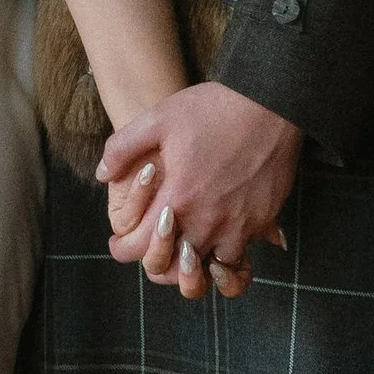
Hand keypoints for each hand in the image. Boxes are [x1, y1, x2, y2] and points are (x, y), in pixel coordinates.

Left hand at [99, 85, 299, 302]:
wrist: (272, 104)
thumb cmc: (213, 108)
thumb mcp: (157, 118)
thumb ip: (122, 148)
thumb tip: (102, 175)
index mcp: (177, 199)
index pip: (139, 249)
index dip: (123, 249)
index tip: (120, 242)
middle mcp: (207, 221)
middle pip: (173, 267)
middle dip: (156, 259)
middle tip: (150, 245)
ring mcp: (238, 226)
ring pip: (208, 269)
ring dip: (193, 260)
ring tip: (185, 244)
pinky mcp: (262, 222)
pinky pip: (240, 254)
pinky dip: (225, 251)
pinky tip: (217, 234)